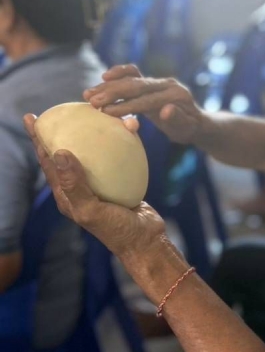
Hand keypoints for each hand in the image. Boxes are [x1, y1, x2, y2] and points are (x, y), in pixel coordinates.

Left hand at [23, 114, 166, 258]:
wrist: (146, 240)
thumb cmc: (116, 230)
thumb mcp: (90, 209)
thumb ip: (74, 183)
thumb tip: (59, 152)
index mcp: (67, 194)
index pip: (47, 161)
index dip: (38, 139)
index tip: (31, 117)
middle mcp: (80, 186)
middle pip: (65, 153)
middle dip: (56, 132)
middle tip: (54, 111)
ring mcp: (100, 183)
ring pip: (91, 152)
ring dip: (89, 133)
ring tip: (91, 114)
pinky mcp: (120, 181)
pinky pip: (115, 156)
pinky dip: (116, 141)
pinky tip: (123, 129)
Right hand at [83, 64, 204, 144]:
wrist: (196, 120)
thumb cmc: (190, 128)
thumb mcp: (187, 128)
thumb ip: (177, 119)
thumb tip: (166, 110)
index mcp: (175, 94)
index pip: (147, 100)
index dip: (126, 105)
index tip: (106, 112)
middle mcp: (166, 83)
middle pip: (136, 85)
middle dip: (112, 92)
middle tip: (92, 100)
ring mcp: (158, 81)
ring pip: (132, 78)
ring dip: (109, 85)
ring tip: (89, 93)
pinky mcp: (151, 82)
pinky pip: (134, 74)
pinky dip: (119, 74)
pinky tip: (104, 78)